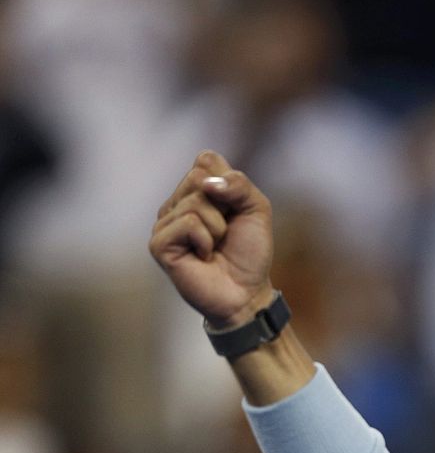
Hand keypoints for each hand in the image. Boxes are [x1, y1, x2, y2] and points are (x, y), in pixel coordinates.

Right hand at [149, 151, 274, 329]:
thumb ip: (240, 185)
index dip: (229, 182)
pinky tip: (204, 256)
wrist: (246, 292)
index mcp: (196, 191)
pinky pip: (187, 223)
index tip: (236, 209)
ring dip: (218, 227)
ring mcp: (164, 223)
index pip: (205, 160)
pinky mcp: (159, 243)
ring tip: (215, 247)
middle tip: (226, 232)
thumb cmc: (250, 252)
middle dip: (225, 206)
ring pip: (195, 203)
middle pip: (199, 178)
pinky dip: (205, 240)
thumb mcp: (257, 209)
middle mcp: (176, 203)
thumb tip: (207, 184)